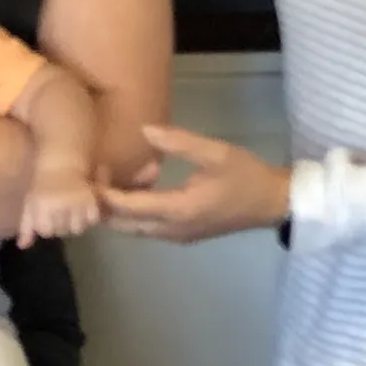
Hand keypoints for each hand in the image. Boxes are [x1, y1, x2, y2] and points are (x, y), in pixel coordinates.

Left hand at [19, 160, 100, 246]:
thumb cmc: (43, 187)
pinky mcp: (91, 199)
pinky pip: (92, 220)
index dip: (46, 227)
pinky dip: (88, 218)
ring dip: (75, 223)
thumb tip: (22, 246)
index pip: (46, 232)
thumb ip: (26, 227)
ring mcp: (76, 202)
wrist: (62, 165)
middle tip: (60, 211)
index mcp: (42, 205)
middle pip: (62, 232)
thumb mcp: (30, 204)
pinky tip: (83, 209)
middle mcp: (60, 204)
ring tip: (72, 211)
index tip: (47, 216)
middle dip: (60, 225)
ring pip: (77, 229)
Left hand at [100, 123, 289, 243]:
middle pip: (123, 224)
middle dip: (104, 204)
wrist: (273, 204)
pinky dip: (133, 211)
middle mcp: (172, 230)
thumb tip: (145, 130)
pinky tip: (138, 187)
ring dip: (118, 208)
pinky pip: (146, 227)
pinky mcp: (180, 235)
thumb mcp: (216, 153)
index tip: (92, 171)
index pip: (129, 207)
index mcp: (179, 210)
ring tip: (112, 179)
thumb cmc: (246, 176)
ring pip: (132, 228)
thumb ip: (180, 142)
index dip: (105, 192)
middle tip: (93, 176)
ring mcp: (176, 236)